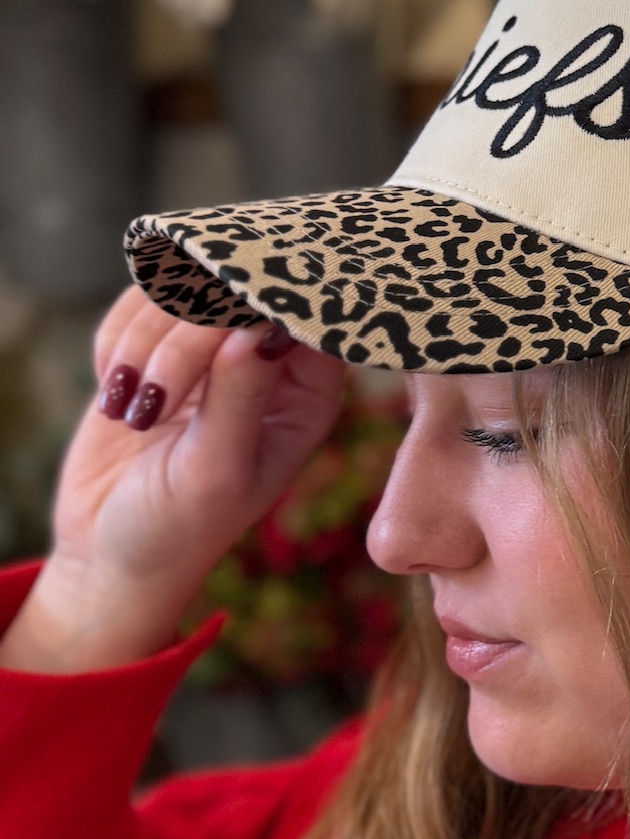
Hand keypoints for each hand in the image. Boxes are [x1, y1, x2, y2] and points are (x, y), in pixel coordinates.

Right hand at [0, 287, 347, 672]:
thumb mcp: (215, 472)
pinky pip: (135, 302)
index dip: (262, 304)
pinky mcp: (158, 342)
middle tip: (155, 398)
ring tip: (134, 414)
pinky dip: (116, 344)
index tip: (220, 328)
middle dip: (185, 337)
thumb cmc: (179, 527)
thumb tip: (257, 329)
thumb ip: (239, 399)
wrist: (110, 550)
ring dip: (142, 346)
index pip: (304, 314)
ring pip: (179, 288)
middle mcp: (269, 361)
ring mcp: (212, 346)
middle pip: (235, 290)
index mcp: (310, 394)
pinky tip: (117, 399)